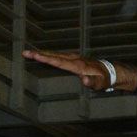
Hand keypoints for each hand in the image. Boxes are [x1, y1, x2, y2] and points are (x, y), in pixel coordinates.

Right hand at [22, 49, 136, 91]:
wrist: (111, 71)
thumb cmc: (105, 79)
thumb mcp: (101, 84)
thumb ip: (93, 83)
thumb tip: (85, 81)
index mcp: (78, 66)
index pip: (58, 62)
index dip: (45, 59)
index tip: (34, 55)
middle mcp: (74, 59)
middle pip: (53, 56)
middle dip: (39, 54)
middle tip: (25, 52)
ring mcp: (74, 57)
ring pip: (55, 54)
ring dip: (42, 53)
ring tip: (29, 53)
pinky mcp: (74, 59)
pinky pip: (59, 56)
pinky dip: (50, 54)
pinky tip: (43, 55)